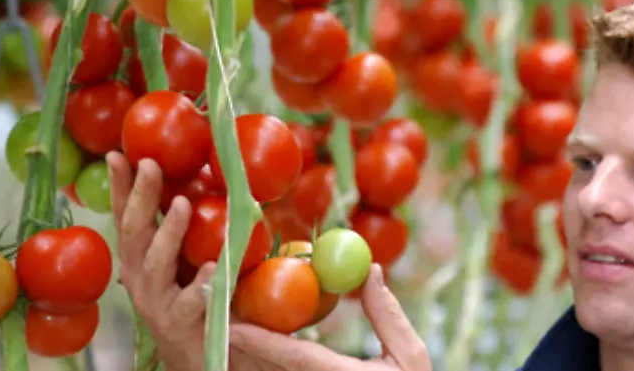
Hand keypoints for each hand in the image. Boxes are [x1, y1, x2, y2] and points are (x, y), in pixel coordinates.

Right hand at [107, 152, 275, 370]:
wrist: (195, 352)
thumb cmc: (190, 293)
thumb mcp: (181, 253)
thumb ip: (180, 223)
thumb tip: (196, 176)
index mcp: (137, 256)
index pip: (124, 214)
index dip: (119, 185)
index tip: (117, 154)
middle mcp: (137, 275)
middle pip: (133, 231)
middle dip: (140, 196)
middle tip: (150, 164)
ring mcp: (154, 300)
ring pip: (156, 263)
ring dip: (168, 231)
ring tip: (182, 204)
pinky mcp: (177, 323)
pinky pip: (189, 301)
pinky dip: (200, 284)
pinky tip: (212, 267)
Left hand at [229, 264, 431, 370]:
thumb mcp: (411, 357)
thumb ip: (387, 315)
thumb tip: (371, 271)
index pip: (295, 359)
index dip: (262, 342)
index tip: (234, 325)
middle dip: (246, 349)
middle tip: (222, 320)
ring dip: (252, 362)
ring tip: (231, 334)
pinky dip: (269, 369)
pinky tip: (254, 355)